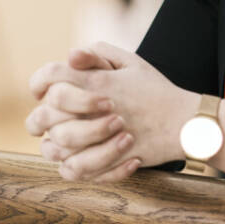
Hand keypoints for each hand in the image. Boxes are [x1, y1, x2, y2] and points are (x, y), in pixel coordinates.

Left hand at [27, 42, 195, 182]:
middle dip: (43, 118)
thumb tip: (70, 55)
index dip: (39, 82)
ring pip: (54, 147)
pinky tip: (79, 158)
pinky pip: (73, 170)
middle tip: (51, 122)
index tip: (42, 91)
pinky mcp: (107, 161)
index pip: (49, 76)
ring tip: (67, 141)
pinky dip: (71, 167)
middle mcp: (93, 108)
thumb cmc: (156, 90)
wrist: (185, 122)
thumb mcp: (132, 62)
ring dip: (54, 144)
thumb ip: (99, 53)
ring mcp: (99, 138)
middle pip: (45, 115)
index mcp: (97, 81)